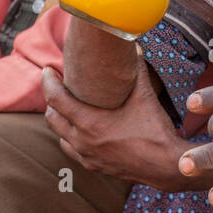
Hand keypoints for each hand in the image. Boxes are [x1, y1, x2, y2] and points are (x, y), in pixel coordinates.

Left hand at [42, 64, 206, 192]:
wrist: (164, 165)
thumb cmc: (154, 132)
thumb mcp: (146, 97)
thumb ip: (138, 71)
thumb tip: (134, 46)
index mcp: (90, 124)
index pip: (56, 100)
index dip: (48, 82)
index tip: (47, 70)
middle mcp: (82, 141)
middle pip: (52, 119)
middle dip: (51, 100)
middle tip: (58, 86)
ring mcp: (86, 156)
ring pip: (60, 136)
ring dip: (60, 120)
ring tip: (69, 107)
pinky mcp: (93, 165)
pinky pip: (72, 149)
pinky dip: (70, 137)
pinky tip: (82, 130)